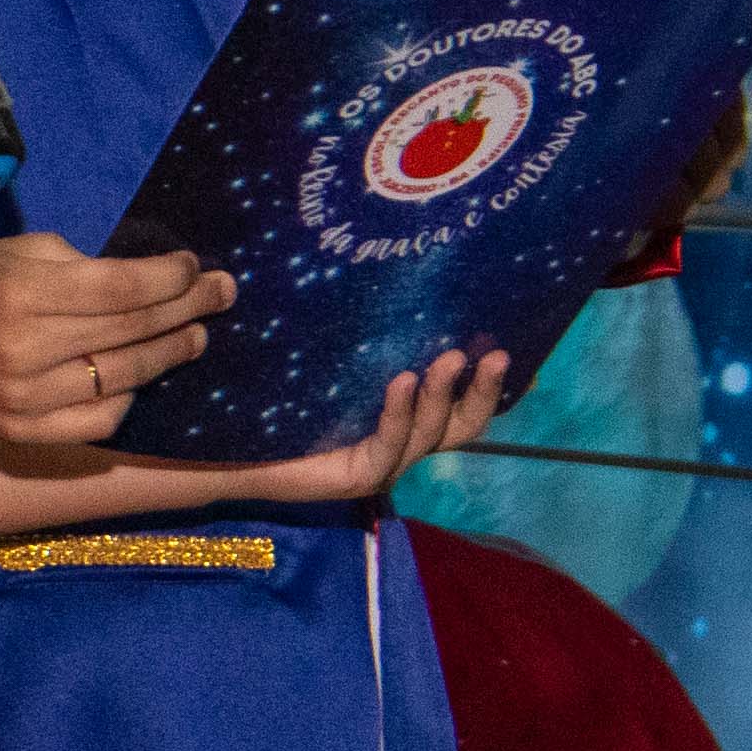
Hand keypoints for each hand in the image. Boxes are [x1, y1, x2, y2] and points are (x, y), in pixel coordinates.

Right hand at [0, 234, 227, 438]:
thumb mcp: (21, 252)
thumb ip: (84, 268)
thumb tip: (158, 283)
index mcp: (21, 293)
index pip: (120, 288)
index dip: (169, 277)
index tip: (196, 266)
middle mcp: (23, 350)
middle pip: (130, 331)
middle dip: (187, 309)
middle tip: (222, 293)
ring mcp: (23, 399)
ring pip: (123, 378)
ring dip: (170, 355)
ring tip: (195, 335)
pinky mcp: (22, 432)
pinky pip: (100, 420)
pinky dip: (129, 397)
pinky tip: (142, 376)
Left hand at [239, 352, 514, 505]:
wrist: (225, 441)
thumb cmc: (277, 393)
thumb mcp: (331, 359)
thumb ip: (363, 335)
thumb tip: (386, 272)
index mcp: (404, 419)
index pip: (461, 404)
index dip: (495, 388)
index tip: (526, 359)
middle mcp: (401, 443)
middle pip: (461, 426)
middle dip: (484, 392)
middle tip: (498, 355)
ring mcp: (381, 464)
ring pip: (429, 435)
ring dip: (442, 396)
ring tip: (448, 359)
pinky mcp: (355, 477)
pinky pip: (388, 445)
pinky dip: (399, 414)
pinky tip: (402, 382)